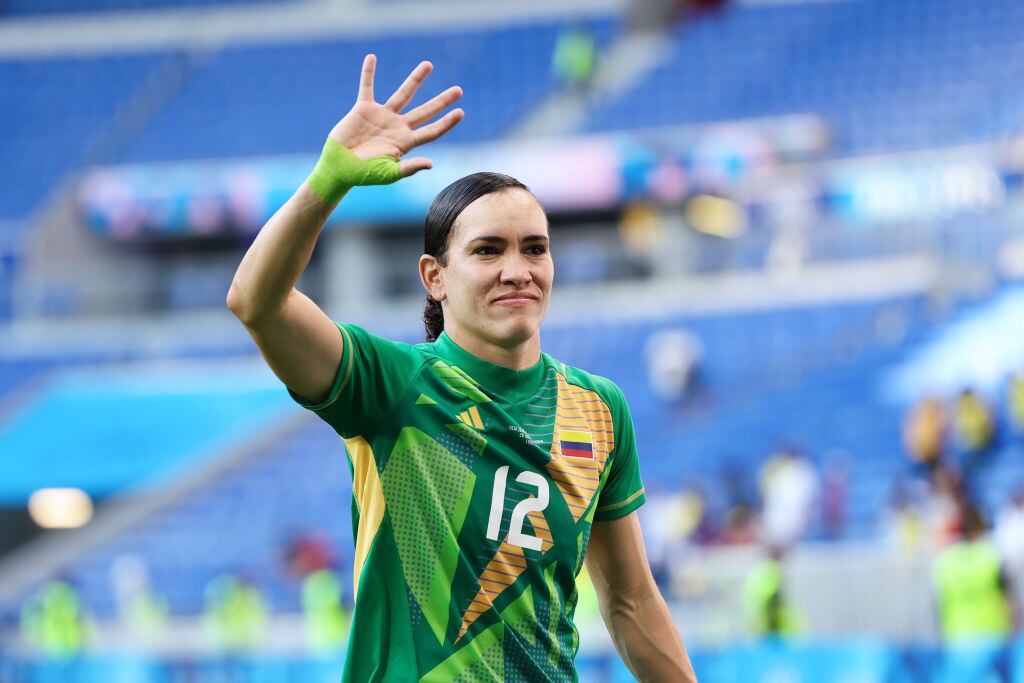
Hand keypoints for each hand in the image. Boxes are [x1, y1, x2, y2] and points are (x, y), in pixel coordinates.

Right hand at [328, 54, 463, 178]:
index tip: (461, 112)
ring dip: (416, 79)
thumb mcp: (388, 174)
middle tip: (459, 90)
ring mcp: (382, 116)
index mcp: (406, 142)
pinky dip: (368, 73)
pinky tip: (372, 57)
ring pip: (403, 94)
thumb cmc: (362, 175)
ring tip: (428, 65)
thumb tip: (431, 164)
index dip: (446, 123)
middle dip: (441, 101)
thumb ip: (409, 168)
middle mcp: (397, 127)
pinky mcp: (363, 109)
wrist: (339, 168)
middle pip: (425, 111)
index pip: (432, 131)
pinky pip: (366, 87)